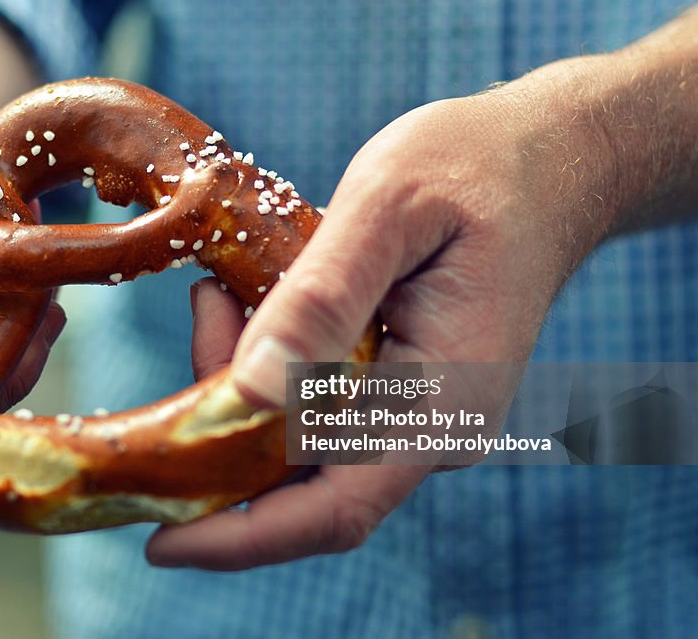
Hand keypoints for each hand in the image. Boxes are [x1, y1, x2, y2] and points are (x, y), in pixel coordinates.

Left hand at [148, 50, 672, 568]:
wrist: (543, 162)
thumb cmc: (475, 170)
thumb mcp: (389, 207)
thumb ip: (323, 296)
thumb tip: (253, 387)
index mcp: (444, 403)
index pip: (334, 509)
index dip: (241, 537)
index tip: (161, 543)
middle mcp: (430, 429)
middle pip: (297, 477)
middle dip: (222, 422)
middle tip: (209, 307)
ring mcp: (413, 414)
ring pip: (295, 440)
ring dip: (240, 383)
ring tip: (228, 290)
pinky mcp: (394, 390)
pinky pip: (311, 403)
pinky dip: (264, 366)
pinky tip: (252, 297)